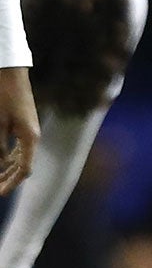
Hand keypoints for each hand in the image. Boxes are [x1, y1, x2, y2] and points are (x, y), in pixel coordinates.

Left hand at [0, 67, 34, 195]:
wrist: (10, 73)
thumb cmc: (2, 96)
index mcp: (29, 138)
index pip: (24, 169)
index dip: (11, 183)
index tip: (0, 194)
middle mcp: (32, 136)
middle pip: (23, 165)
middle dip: (8, 179)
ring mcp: (29, 130)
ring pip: (20, 157)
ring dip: (7, 169)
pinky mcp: (24, 125)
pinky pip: (18, 147)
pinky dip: (9, 156)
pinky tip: (1, 161)